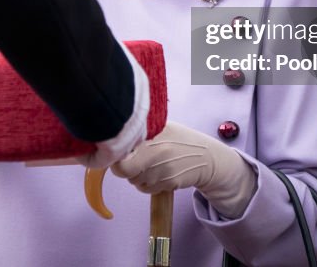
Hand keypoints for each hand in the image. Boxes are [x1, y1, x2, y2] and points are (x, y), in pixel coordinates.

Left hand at [111, 121, 257, 217]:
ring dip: (136, 175)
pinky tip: (158, 172)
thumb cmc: (179, 139)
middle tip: (132, 158)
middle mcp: (155, 153)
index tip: (118, 151)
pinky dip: (147, 183)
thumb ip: (139, 132)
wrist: (205, 157)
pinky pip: (145, 188)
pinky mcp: (166, 185)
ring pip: (133, 181)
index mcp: (152, 135)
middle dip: (123, 167)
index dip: (115, 154)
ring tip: (150, 163)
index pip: (119, 153)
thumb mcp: (161, 127)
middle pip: (123, 170)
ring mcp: (161, 171)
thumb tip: (111, 136)